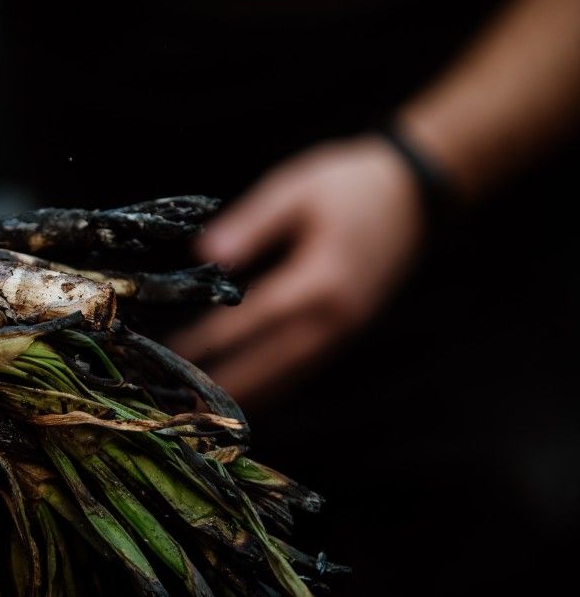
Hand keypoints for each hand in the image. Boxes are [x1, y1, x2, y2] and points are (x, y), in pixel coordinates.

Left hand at [169, 136, 423, 405]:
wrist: (417, 193)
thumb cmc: (351, 185)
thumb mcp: (296, 190)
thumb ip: (251, 224)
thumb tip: (204, 252)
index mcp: (320, 279)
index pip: (255, 318)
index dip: (214, 338)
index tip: (177, 353)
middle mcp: (336, 316)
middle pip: (273, 362)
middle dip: (228, 382)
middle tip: (184, 404)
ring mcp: (346, 329)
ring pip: (291, 374)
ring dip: (249, 392)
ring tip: (205, 411)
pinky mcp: (349, 331)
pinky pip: (306, 368)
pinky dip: (275, 384)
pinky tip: (246, 394)